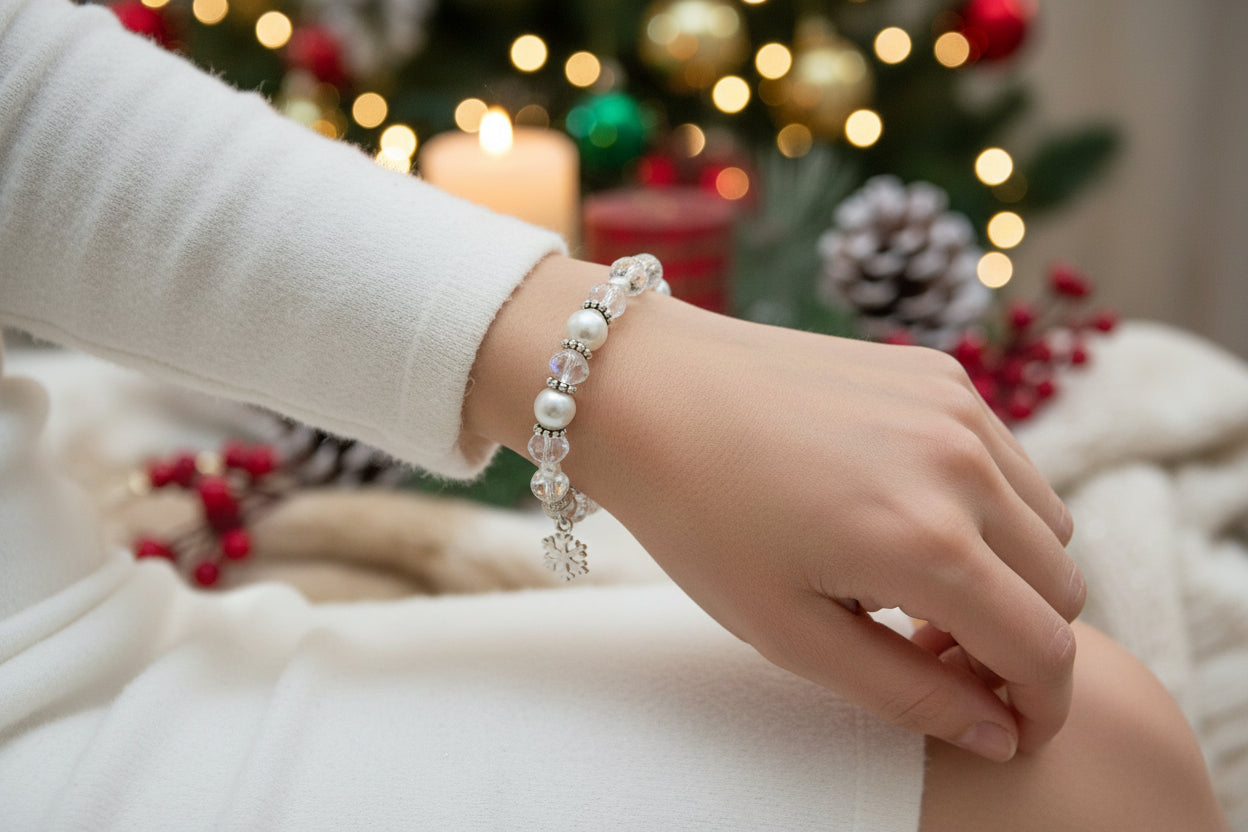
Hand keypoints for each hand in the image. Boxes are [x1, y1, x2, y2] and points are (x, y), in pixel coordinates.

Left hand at [466, 256, 1083, 761]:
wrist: (651, 391)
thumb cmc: (700, 518)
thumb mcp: (789, 633)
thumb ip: (906, 691)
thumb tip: (999, 732)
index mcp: (927, 543)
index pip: (1046, 650)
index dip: (1039, 706)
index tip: (1006, 724)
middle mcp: (963, 466)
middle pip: (1062, 587)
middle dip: (1018, 639)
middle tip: (932, 650)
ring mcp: (957, 407)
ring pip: (1046, 520)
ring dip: (1007, 568)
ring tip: (912, 579)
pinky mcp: (939, 372)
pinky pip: (1004, 458)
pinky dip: (983, 501)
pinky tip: (900, 508)